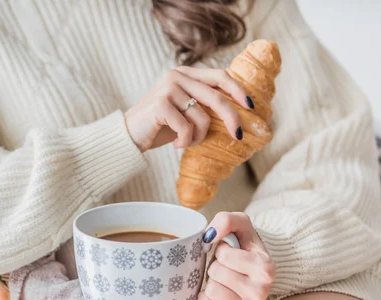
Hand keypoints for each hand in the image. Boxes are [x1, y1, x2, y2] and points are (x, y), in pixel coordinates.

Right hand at [124, 67, 252, 151]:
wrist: (129, 135)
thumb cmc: (160, 126)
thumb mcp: (185, 111)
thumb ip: (204, 104)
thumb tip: (239, 113)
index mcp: (185, 73)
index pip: (220, 76)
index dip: (238, 90)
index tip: (251, 106)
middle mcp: (177, 76)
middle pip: (217, 97)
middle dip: (231, 119)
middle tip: (237, 136)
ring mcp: (168, 88)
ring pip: (202, 117)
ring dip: (197, 137)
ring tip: (185, 142)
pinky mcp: (160, 104)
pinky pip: (186, 128)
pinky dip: (185, 141)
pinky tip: (175, 144)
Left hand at [198, 212, 274, 299]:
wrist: (256, 266)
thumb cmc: (245, 244)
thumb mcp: (240, 223)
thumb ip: (226, 220)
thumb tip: (209, 235)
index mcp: (265, 268)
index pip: (223, 255)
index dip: (222, 250)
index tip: (232, 251)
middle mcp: (260, 291)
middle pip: (215, 272)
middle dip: (216, 265)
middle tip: (228, 265)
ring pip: (211, 290)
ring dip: (213, 280)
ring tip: (225, 277)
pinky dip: (207, 297)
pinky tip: (219, 289)